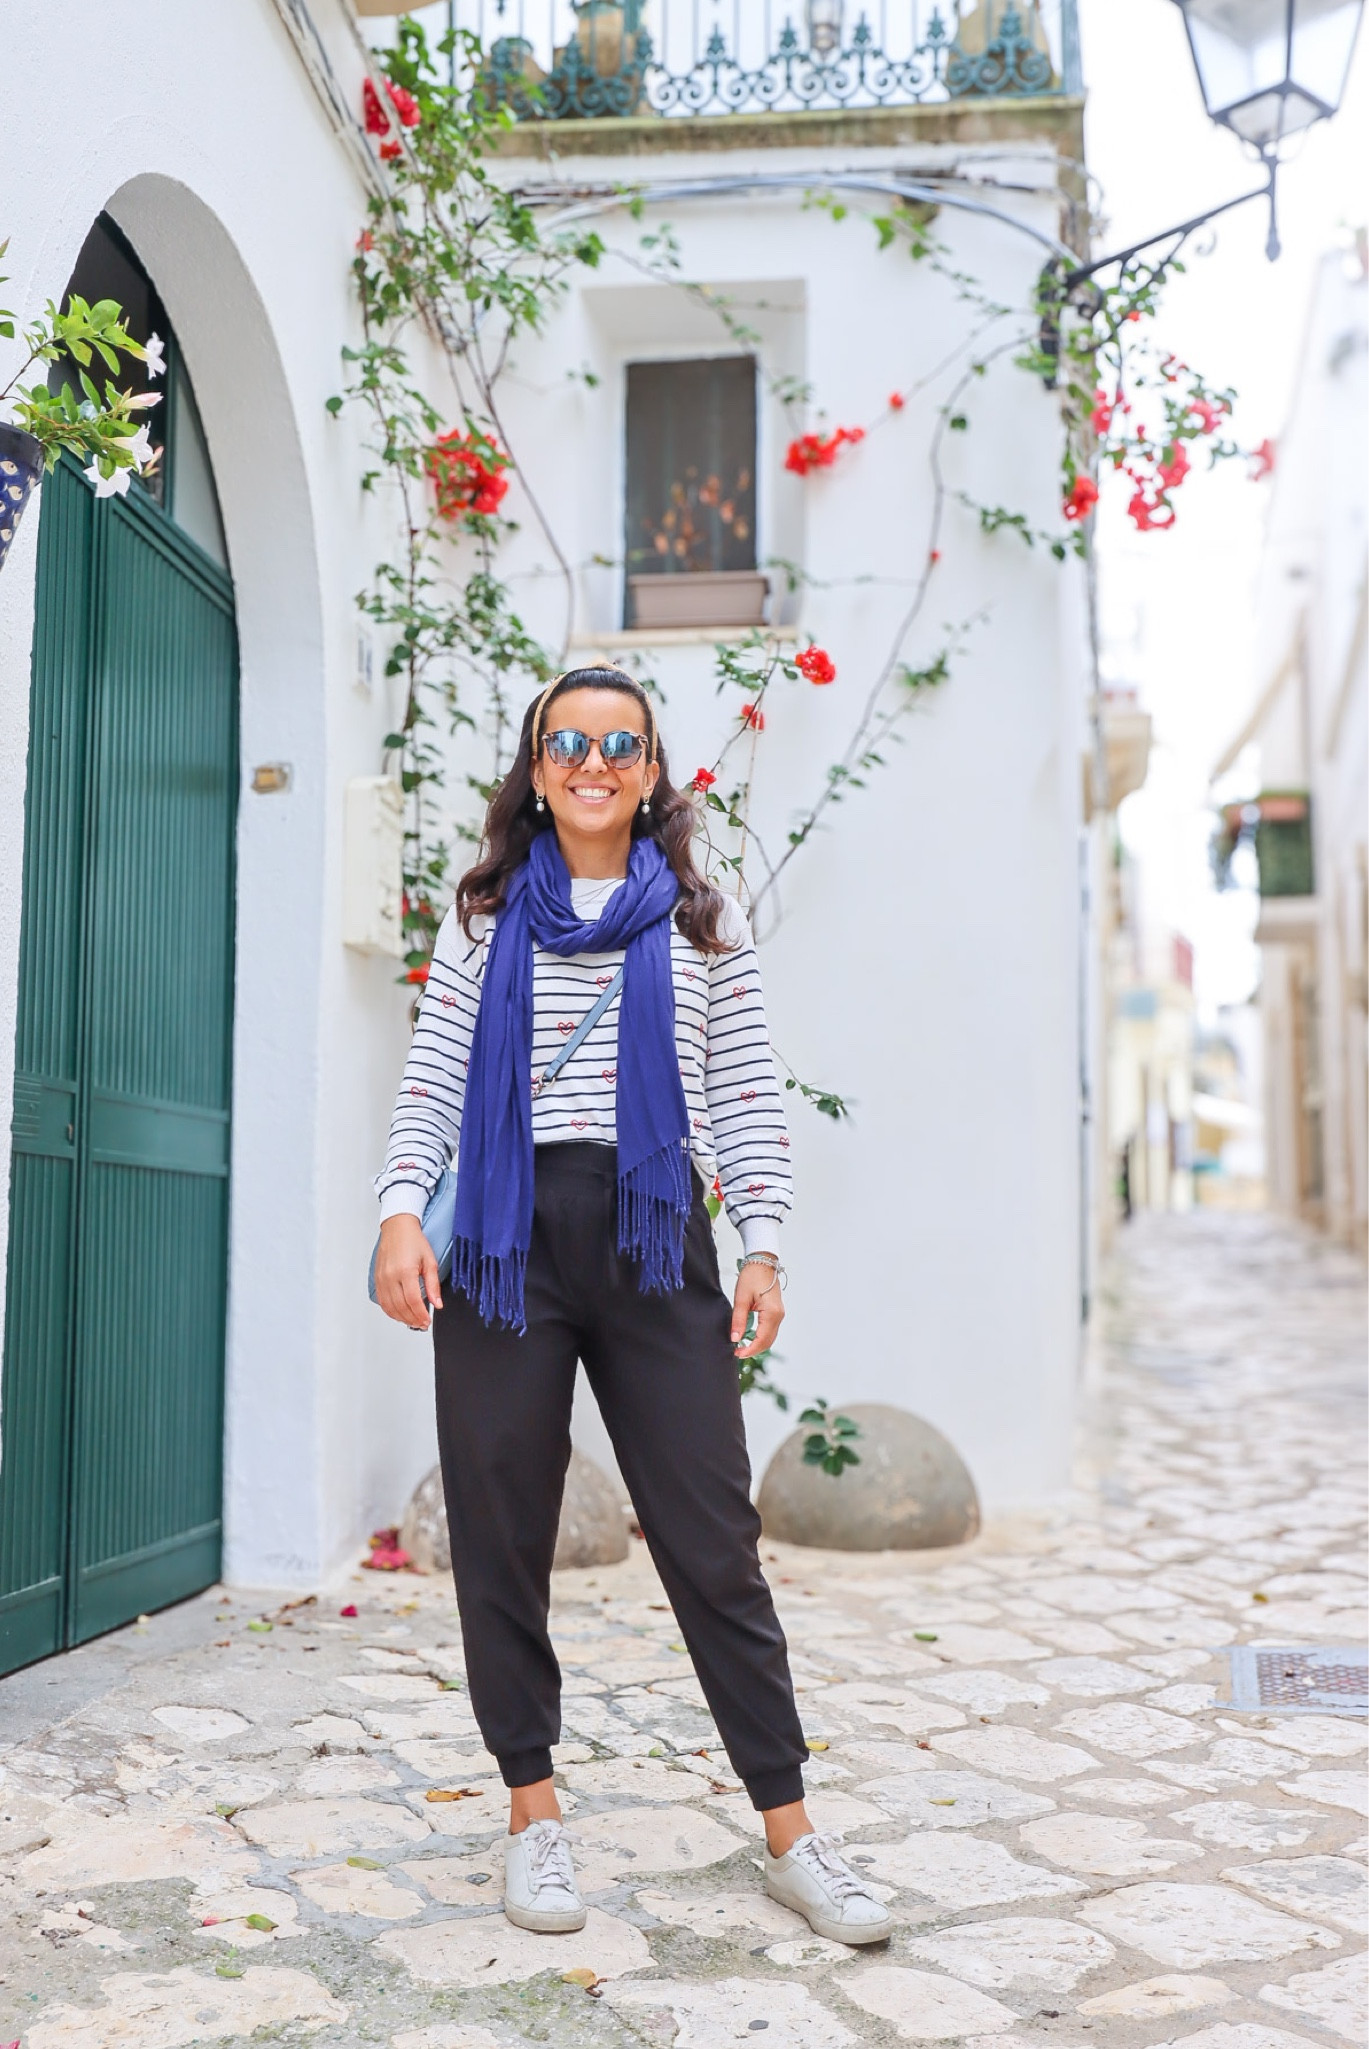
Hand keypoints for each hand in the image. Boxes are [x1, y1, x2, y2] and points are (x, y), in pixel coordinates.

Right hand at [375, 1213, 441, 1330]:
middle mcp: (390, 1276)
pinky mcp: (377, 1280)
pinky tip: (400, 1314)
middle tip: (422, 1324)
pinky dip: (391, 1311)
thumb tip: (437, 1304)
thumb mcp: (430, 1261)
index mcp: (405, 1271)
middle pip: (401, 1307)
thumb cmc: (413, 1241)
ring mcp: (381, 1279)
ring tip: (413, 1321)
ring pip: (390, 1307)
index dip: (421, 1315)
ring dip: (401, 1318)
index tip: (427, 1321)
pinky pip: (382, 1301)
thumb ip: (433, 1285)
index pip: (413, 1301)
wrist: (397, 1228)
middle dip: (413, 1319)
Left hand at [731, 1259, 783, 1357]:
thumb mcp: (741, 1298)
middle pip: (768, 1342)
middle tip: (737, 1352)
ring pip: (770, 1337)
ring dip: (757, 1344)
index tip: (736, 1353)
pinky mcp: (776, 1312)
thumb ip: (738, 1320)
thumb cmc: (752, 1276)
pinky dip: (760, 1337)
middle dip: (753, 1350)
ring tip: (741, 1346)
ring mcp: (779, 1314)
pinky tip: (748, 1337)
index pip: (761, 1340)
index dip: (749, 1350)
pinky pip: (770, 1330)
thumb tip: (735, 1339)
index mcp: (772, 1313)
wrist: (762, 1261)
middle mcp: (779, 1316)